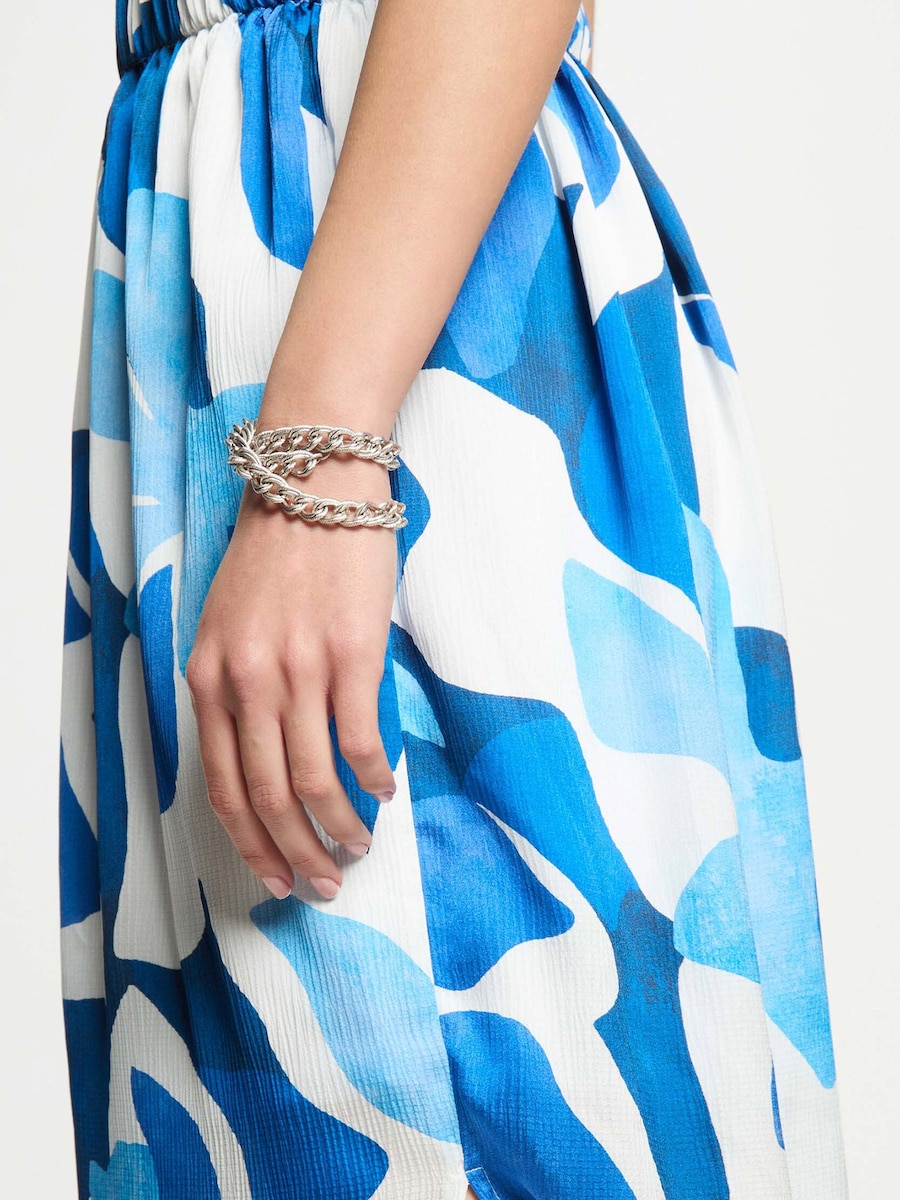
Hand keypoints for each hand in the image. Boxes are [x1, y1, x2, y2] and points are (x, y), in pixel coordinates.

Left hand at [185, 452, 398, 900]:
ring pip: (316, 780)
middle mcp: (248, 682)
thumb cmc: (274, 556)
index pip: (223, 789)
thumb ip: (233, 692)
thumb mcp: (226, 626)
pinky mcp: (353, 655)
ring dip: (340, 827)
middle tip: (323, 885)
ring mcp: (300, 670)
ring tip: (359, 847)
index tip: (275, 875)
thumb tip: (263, 763)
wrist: (314, 485)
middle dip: (296, 853)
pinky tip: (385, 791)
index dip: (252, 844)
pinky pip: (361, 740)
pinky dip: (373, 778)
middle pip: (270, 797)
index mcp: (210, 679)